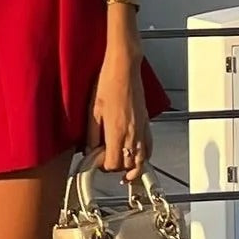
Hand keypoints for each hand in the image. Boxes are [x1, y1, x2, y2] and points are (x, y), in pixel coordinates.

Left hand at [88, 53, 151, 181]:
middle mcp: (132, 134)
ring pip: (142, 160)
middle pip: (128, 165)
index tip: (96, 161)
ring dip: (132, 167)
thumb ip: (92, 135)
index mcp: (117, 132)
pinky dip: (143, 156)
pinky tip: (135, 156)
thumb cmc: (108, 84)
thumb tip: (89, 150)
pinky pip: (149, 147)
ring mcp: (141, 129)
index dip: (103, 167)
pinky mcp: (146, 123)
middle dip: (116, 168)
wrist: (124, 68)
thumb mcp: (92, 111)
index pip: (113, 164)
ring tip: (122, 169)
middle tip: (105, 161)